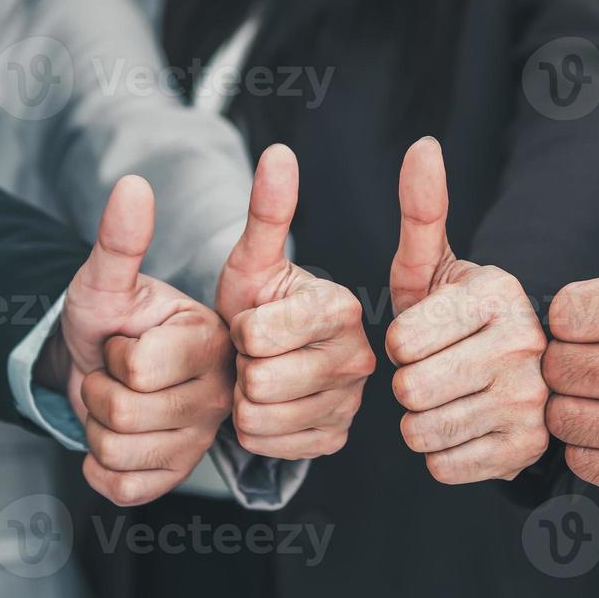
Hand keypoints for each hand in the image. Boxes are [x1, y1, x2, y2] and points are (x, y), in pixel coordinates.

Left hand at [54, 175, 232, 505]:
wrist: (94, 364)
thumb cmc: (110, 320)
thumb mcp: (107, 281)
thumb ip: (120, 240)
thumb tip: (134, 185)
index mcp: (214, 342)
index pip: (142, 368)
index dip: (117, 355)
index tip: (131, 341)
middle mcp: (221, 394)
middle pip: (126, 412)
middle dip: (99, 390)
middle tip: (117, 373)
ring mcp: (201, 439)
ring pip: (118, 451)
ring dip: (95, 426)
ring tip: (116, 401)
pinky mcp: (176, 475)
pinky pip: (121, 486)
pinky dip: (97, 465)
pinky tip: (113, 439)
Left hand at [214, 145, 373, 458]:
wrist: (261, 360)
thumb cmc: (254, 304)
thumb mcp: (252, 261)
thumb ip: (267, 211)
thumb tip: (278, 152)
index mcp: (341, 307)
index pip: (257, 334)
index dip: (239, 330)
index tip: (252, 321)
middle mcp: (359, 357)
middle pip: (259, 380)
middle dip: (239, 367)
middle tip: (252, 355)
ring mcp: (351, 404)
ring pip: (259, 416)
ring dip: (242, 400)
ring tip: (257, 377)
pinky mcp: (333, 440)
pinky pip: (267, 444)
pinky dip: (254, 431)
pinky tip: (266, 408)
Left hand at [384, 137, 549, 483]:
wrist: (509, 381)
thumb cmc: (455, 319)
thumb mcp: (434, 268)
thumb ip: (422, 211)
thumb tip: (423, 145)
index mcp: (503, 294)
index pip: (402, 340)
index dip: (396, 344)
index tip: (420, 336)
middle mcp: (529, 346)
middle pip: (410, 389)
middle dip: (404, 385)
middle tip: (431, 372)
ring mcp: (535, 404)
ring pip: (422, 431)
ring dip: (418, 421)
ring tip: (445, 398)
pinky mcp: (528, 452)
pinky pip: (441, 466)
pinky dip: (439, 453)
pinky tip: (461, 427)